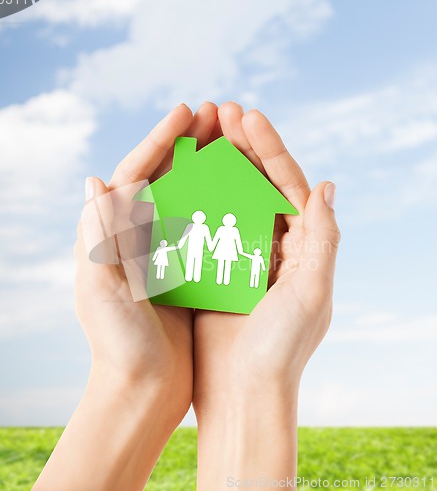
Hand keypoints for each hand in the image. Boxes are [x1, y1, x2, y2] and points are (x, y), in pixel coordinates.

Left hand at [34, 103, 219, 489]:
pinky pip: (209, 227)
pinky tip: (247, 189)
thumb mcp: (101, 289)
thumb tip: (94, 179)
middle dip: (190, 143)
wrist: (143, 389)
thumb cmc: (118, 344)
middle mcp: (138, 237)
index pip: (136, 172)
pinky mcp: (189, 270)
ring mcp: (166, 251)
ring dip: (211, 167)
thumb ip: (97, 236)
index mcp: (112, 234)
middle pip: (166, 177)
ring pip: (191, 197)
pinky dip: (225, 204)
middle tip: (219, 114)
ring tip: (236, 140)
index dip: (161, 139)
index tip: (188, 111)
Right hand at [193, 103, 339, 486]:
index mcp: (303, 247)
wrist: (242, 393)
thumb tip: (327, 185)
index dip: (269, 148)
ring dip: (215, 166)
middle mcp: (275, 247)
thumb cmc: (280, 349)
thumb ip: (323, 239)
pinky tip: (178, 178)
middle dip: (241, 147)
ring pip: (228, 199)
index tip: (246, 117)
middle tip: (218, 112)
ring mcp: (241, 256)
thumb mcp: (312, 292)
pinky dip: (193, 201)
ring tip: (198, 134)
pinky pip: (203, 226)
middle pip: (258, 184)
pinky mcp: (214, 270)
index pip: (288, 185)